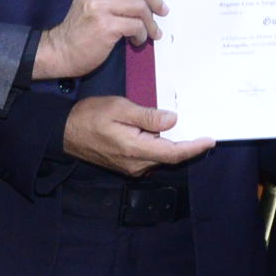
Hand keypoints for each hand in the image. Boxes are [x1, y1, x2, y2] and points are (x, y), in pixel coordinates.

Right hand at [34, 0, 165, 79]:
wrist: (61, 51)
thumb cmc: (80, 31)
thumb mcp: (91, 3)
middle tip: (162, 10)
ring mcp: (99, 8)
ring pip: (139, 6)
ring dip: (151, 22)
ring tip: (152, 32)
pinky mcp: (105, 26)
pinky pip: (135, 25)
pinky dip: (142, 34)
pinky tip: (137, 41)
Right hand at [64, 96, 214, 176]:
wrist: (65, 133)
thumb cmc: (90, 116)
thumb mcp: (120, 108)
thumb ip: (147, 116)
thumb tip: (173, 120)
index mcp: (136, 149)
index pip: (174, 153)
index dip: (194, 148)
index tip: (210, 141)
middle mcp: (137, 164)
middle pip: (171, 158)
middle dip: (188, 146)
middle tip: (203, 132)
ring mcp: (132, 167)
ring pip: (161, 158)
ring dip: (174, 146)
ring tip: (186, 130)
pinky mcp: (127, 166)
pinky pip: (151, 158)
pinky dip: (161, 148)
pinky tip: (163, 134)